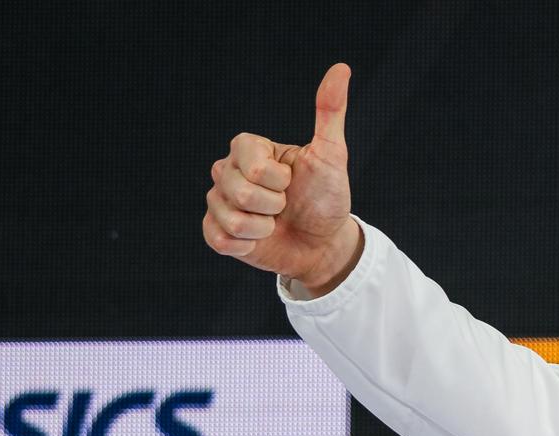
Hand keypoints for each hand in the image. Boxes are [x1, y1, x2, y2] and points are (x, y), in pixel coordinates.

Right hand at [203, 63, 360, 292]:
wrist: (325, 244)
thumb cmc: (327, 197)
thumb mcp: (331, 155)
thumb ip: (330, 112)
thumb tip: (342, 68)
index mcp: (249, 149)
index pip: (251, 163)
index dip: (278, 179)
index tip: (292, 181)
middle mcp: (229, 171)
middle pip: (238, 189)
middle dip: (273, 204)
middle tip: (286, 205)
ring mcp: (220, 201)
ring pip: (230, 217)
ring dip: (263, 227)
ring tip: (274, 223)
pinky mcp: (217, 232)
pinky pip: (219, 238)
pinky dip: (247, 245)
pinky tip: (260, 240)